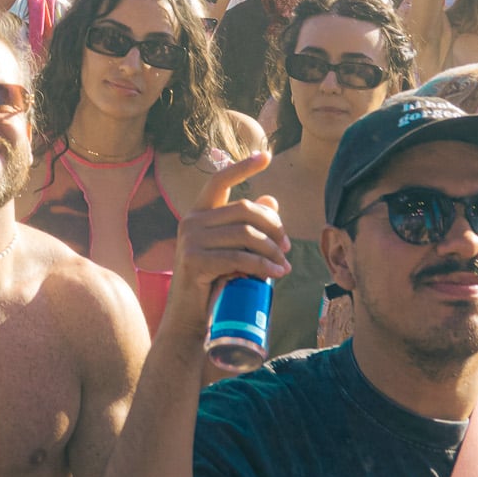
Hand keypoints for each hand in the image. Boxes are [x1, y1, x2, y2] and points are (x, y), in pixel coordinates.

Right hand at [154, 153, 289, 347]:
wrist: (190, 319)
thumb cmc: (214, 283)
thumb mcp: (234, 250)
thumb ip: (248, 226)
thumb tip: (271, 199)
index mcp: (198, 213)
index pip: (220, 180)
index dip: (243, 167)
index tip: (266, 156)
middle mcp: (191, 221)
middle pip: (244, 208)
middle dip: (273, 226)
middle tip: (287, 248)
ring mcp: (190, 240)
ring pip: (245, 233)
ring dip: (272, 250)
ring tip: (284, 266)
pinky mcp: (194, 261)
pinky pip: (239, 257)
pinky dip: (263, 265)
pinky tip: (275, 274)